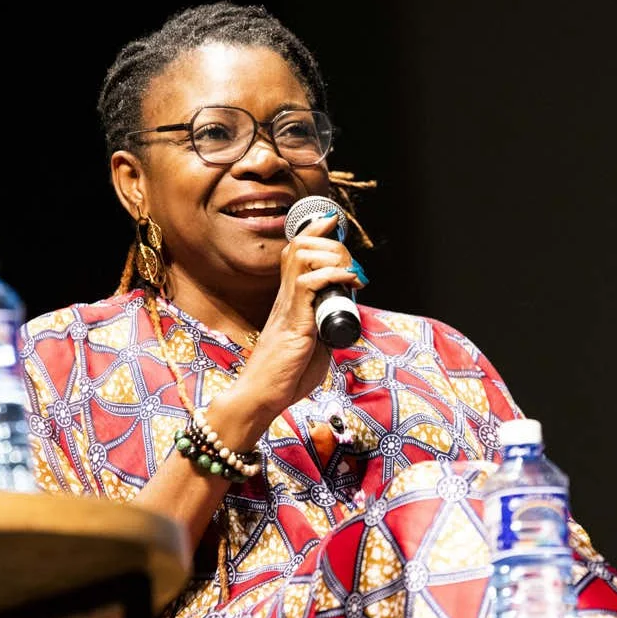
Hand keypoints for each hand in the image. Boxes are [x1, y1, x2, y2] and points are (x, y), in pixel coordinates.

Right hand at [224, 214, 362, 422]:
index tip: (330, 221)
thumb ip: (324, 328)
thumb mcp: (313, 345)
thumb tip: (341, 319)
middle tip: (352, 262)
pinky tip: (348, 282)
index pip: (294, 254)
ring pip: (302, 258)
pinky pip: (309, 284)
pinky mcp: (294, 320)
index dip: (312, 233)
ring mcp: (288, 307)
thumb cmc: (285, 376)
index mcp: (289, 301)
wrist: (264, 396)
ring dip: (332, 256)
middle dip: (330, 243)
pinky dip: (332, 276)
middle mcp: (285, 298)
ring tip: (352, 273)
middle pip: (299, 248)